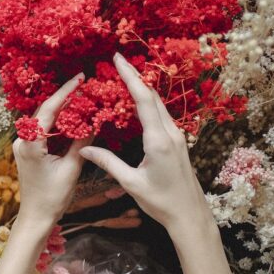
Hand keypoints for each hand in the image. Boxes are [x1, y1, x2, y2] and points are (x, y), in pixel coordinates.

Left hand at [14, 73, 90, 229]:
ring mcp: (22, 145)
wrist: (36, 216)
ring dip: (62, 109)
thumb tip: (95, 121)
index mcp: (30, 143)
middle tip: (84, 85)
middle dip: (65, 98)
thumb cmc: (52, 197)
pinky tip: (72, 117)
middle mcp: (22, 141)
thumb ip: (82, 143)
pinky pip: (42, 130)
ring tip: (81, 98)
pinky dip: (57, 123)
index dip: (65, 92)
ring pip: (43, 120)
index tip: (80, 78)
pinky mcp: (26, 151)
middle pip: (45, 111)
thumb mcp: (72, 168)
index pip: (49, 109)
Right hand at [78, 54, 212, 237]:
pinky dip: (147, 102)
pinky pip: (161, 115)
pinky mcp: (177, 142)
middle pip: (153, 96)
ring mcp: (177, 136)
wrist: (189, 214)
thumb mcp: (130, 183)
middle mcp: (170, 133)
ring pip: (158, 104)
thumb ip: (108, 162)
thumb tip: (84, 150)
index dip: (131, 77)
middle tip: (118, 61)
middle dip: (135, 76)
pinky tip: (138, 101)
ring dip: (142, 88)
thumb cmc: (160, 201)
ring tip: (125, 75)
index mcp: (158, 140)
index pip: (144, 100)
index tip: (119, 59)